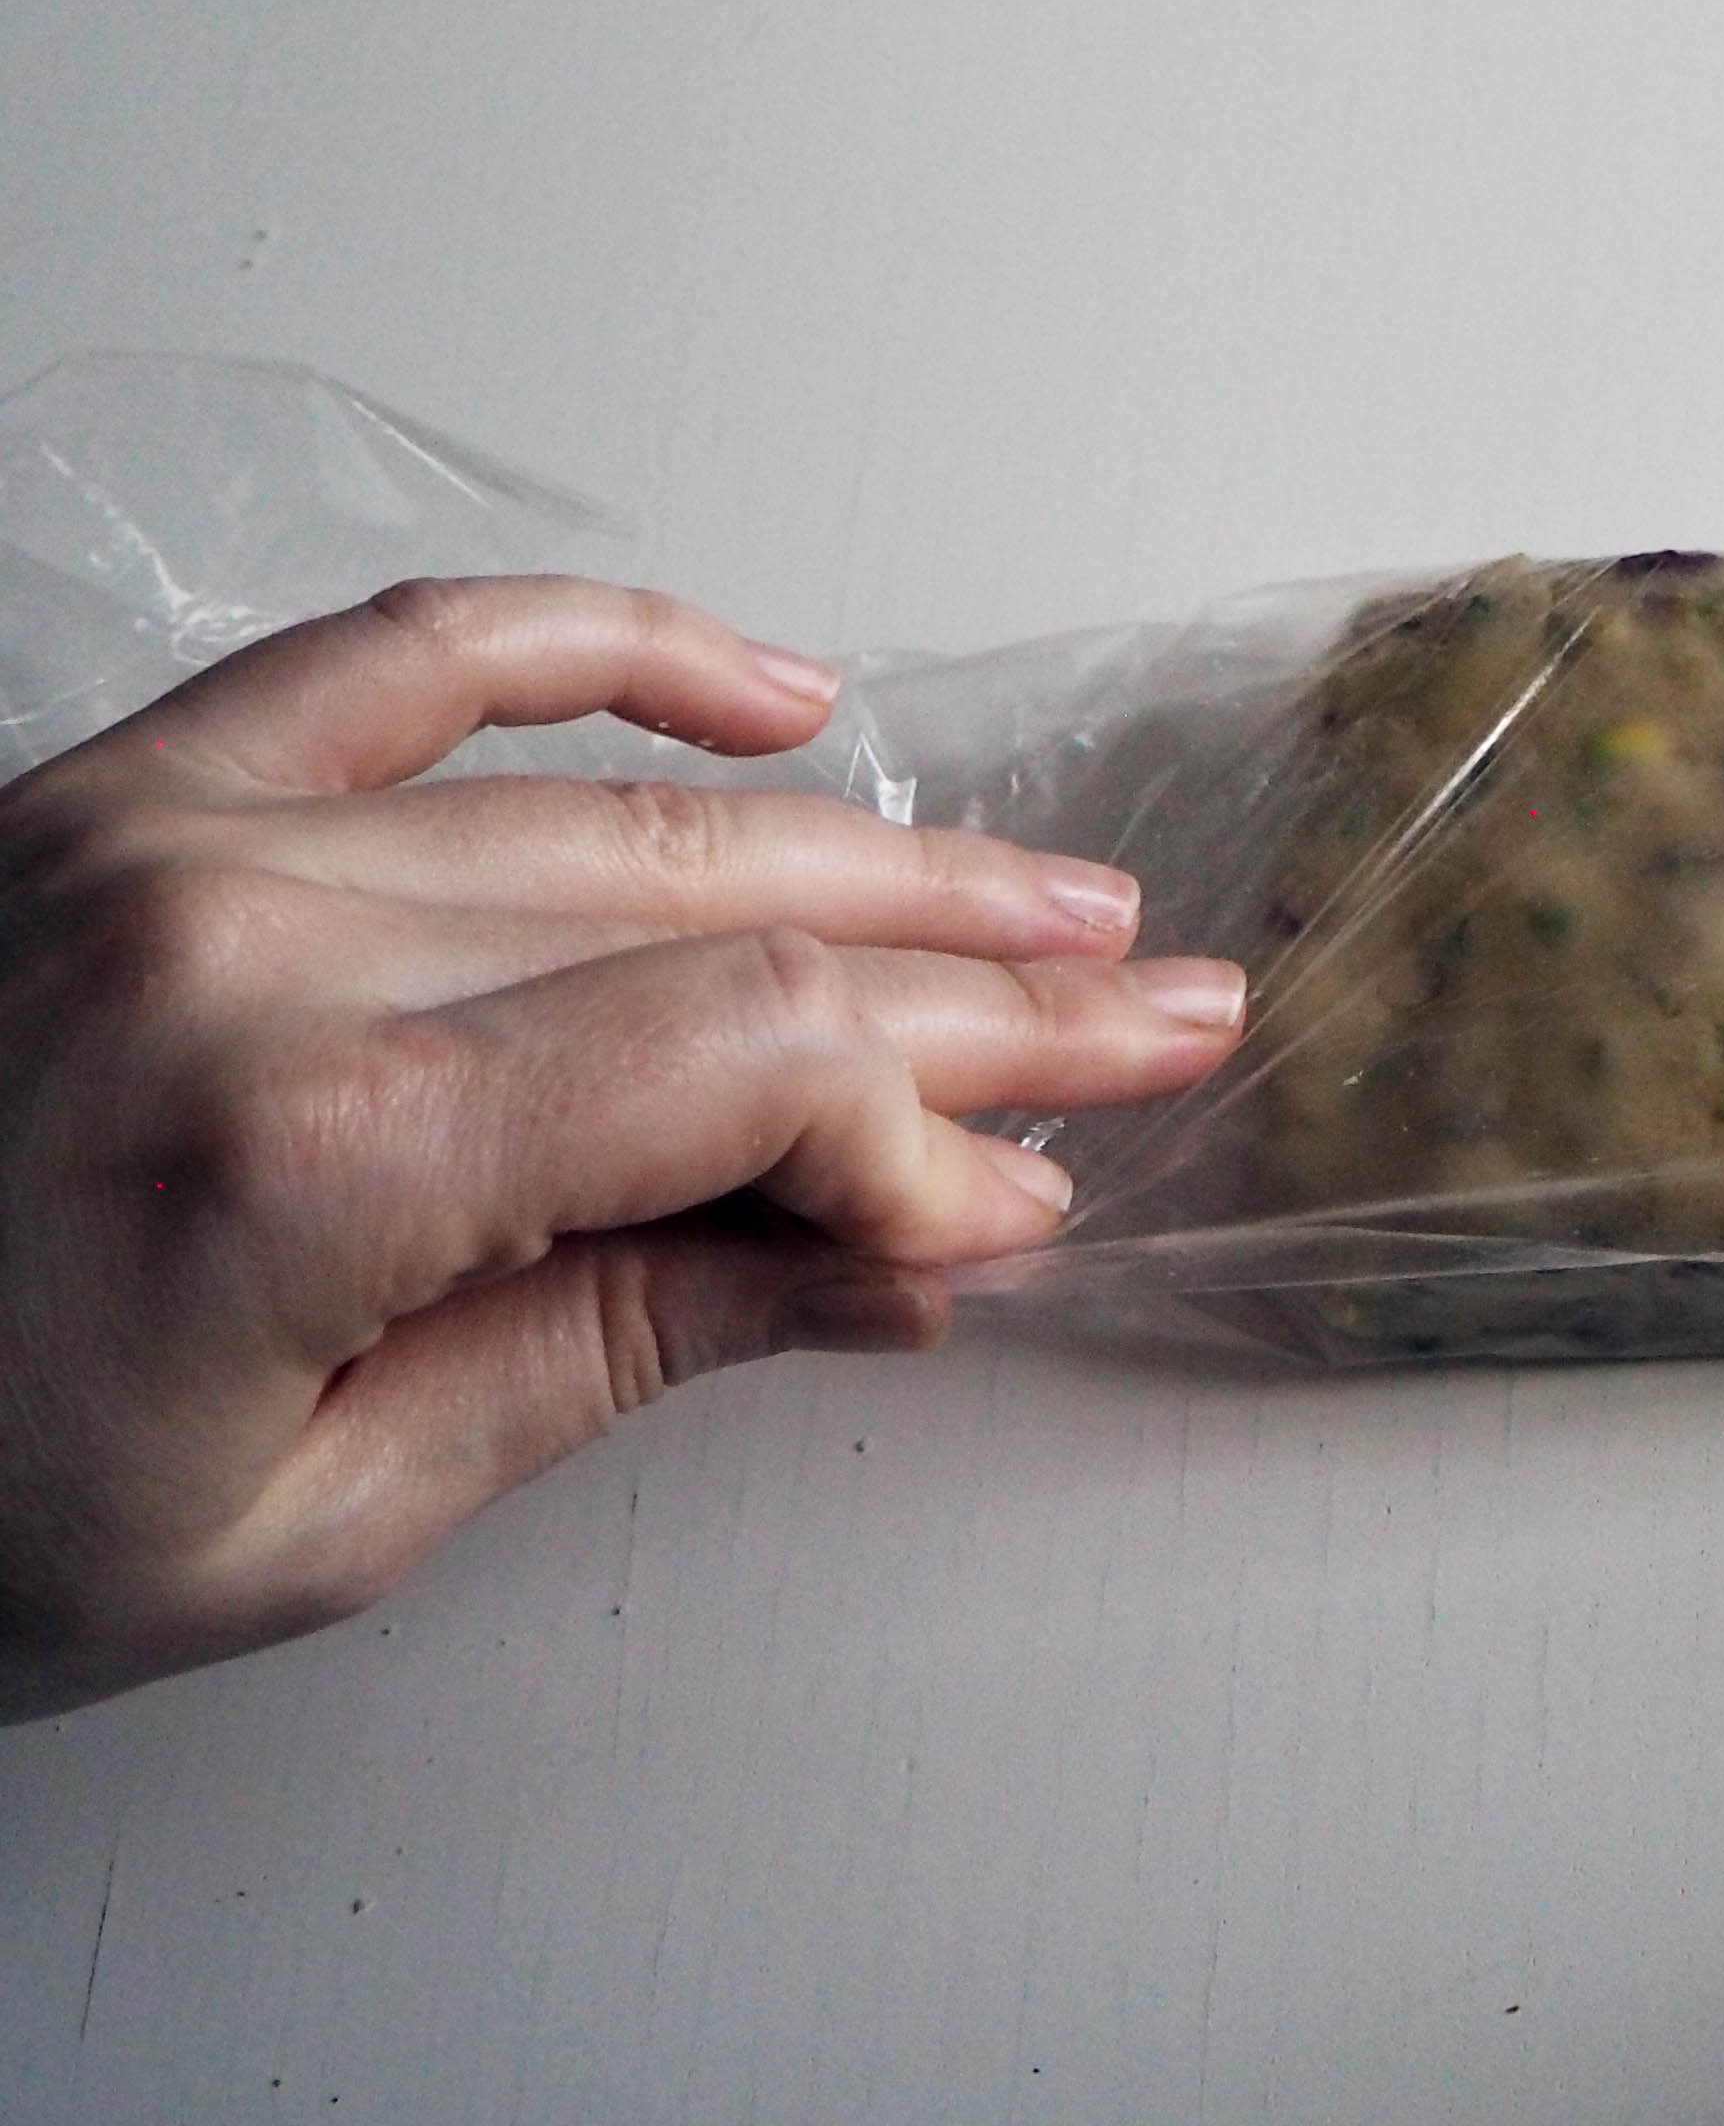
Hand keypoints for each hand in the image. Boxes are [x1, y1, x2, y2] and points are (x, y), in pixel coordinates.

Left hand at [0, 575, 1242, 1722]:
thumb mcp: (301, 1520)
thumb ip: (626, 1345)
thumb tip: (910, 1252)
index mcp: (295, 1149)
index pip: (748, 1063)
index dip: (932, 1124)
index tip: (1018, 1203)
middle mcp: (242, 946)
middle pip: (727, 916)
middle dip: (978, 977)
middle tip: (1156, 1006)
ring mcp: (175, 837)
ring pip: (616, 806)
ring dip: (869, 845)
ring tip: (1043, 891)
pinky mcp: (122, 785)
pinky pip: (408, 655)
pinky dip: (614, 648)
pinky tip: (779, 685)